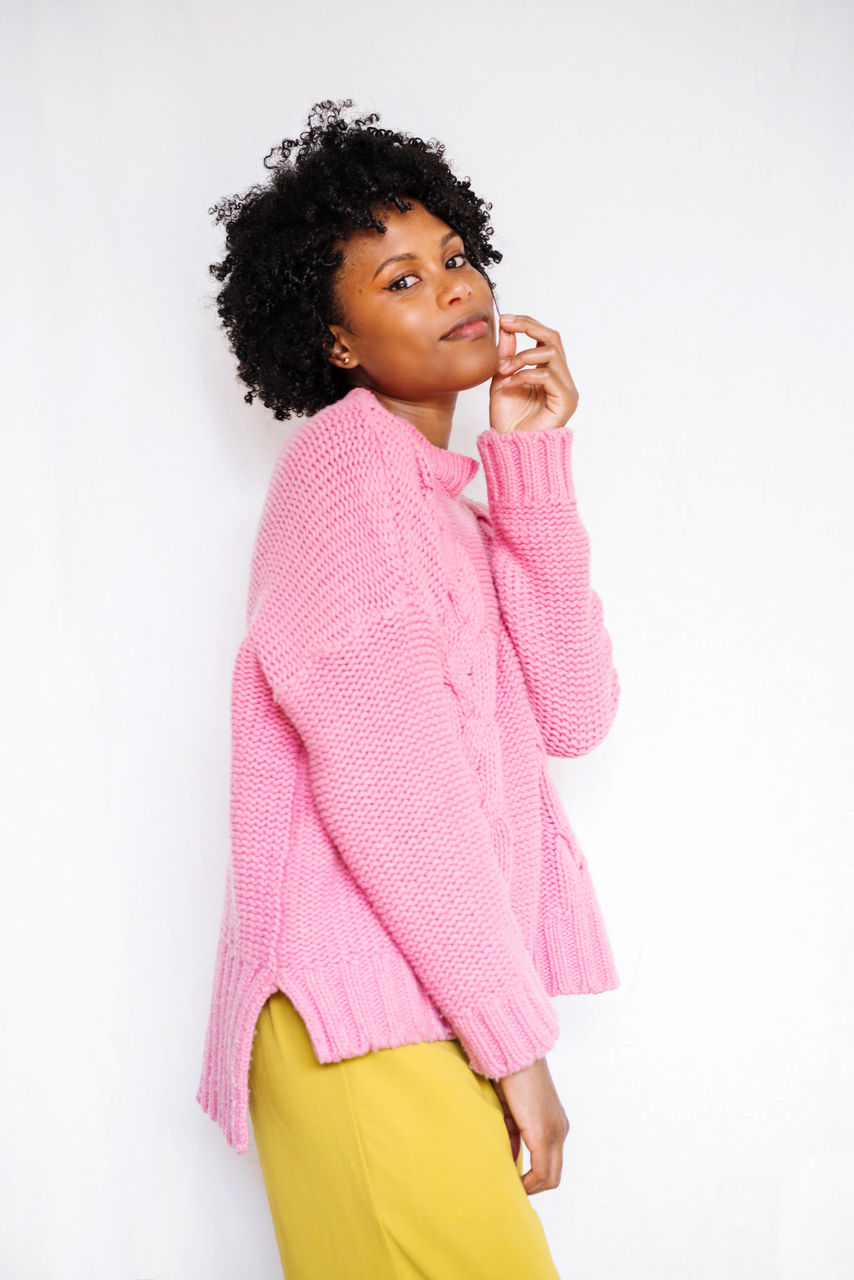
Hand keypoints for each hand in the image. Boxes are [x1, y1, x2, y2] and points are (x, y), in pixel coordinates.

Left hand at [489, 314, 578, 434]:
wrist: (509, 449)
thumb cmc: (508, 421)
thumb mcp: (502, 379)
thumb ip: (507, 355)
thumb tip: (507, 327)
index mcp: (549, 372)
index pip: (545, 338)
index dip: (527, 324)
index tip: (505, 319)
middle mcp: (561, 378)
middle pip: (554, 338)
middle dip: (529, 326)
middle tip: (507, 324)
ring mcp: (566, 390)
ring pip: (551, 354)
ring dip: (522, 357)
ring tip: (503, 370)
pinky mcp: (565, 401)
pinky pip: (547, 376)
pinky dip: (525, 375)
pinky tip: (509, 384)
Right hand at [491, 1057, 569, 1195]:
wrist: (514, 1053)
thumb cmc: (509, 1076)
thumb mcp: (511, 1111)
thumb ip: (515, 1134)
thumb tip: (512, 1159)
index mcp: (555, 1123)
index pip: (550, 1162)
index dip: (533, 1177)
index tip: (513, 1180)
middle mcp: (560, 1130)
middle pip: (554, 1175)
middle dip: (533, 1187)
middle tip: (512, 1189)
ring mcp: (556, 1132)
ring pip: (550, 1177)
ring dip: (530, 1187)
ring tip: (510, 1187)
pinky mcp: (544, 1133)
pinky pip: (541, 1170)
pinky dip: (527, 1182)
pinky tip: (512, 1182)